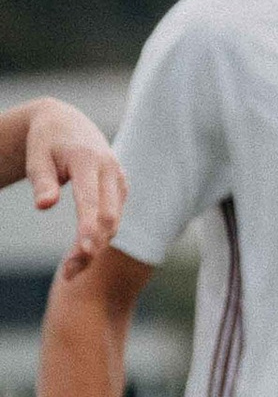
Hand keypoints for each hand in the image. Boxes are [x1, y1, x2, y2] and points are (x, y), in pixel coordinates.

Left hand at [24, 103, 125, 280]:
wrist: (66, 123)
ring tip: (69, 270)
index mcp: (88, 160)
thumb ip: (41, 182)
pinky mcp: (121, 187)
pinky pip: (114, 217)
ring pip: (114, 221)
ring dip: (95, 247)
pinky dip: (101, 237)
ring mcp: (119, 179)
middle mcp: (110, 169)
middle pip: (109, 217)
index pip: (92, 200)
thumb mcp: (36, 157)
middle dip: (92, 247)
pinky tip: (81, 251)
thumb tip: (44, 206)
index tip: (84, 252)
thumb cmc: (46, 142)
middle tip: (68, 273)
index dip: (89, 227)